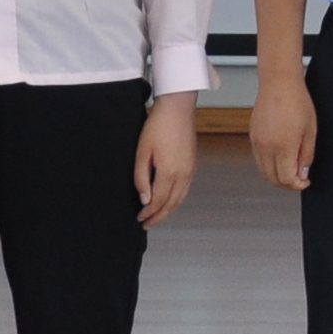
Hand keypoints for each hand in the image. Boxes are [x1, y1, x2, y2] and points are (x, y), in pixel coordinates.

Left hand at [136, 96, 199, 226]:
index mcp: (169, 172)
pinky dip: (177, 200)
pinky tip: (169, 201)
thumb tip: (145, 199)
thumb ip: (141, 177)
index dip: (148, 213)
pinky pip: (186, 190)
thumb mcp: (142, 152)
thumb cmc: (158, 126)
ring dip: (168, 211)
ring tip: (157, 217)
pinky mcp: (193, 165)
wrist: (177, 109)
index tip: (139, 218)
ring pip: (180, 199)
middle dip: (159, 217)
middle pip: (171, 204)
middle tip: (147, 224)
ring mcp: (190, 170)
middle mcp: (183, 175)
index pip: (158, 201)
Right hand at [249, 70, 315, 189]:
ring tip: (290, 168)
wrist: (279, 83)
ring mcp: (257, 142)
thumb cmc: (297, 101)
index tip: (305, 181)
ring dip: (276, 175)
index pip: (286, 179)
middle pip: (273, 179)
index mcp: (284, 146)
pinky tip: (279, 158)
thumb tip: (303, 173)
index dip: (297, 185)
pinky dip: (268, 164)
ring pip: (264, 171)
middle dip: (287, 183)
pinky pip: (259, 159)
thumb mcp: (310, 130)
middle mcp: (267, 147)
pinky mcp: (252, 136)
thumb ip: (306, 155)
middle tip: (298, 178)